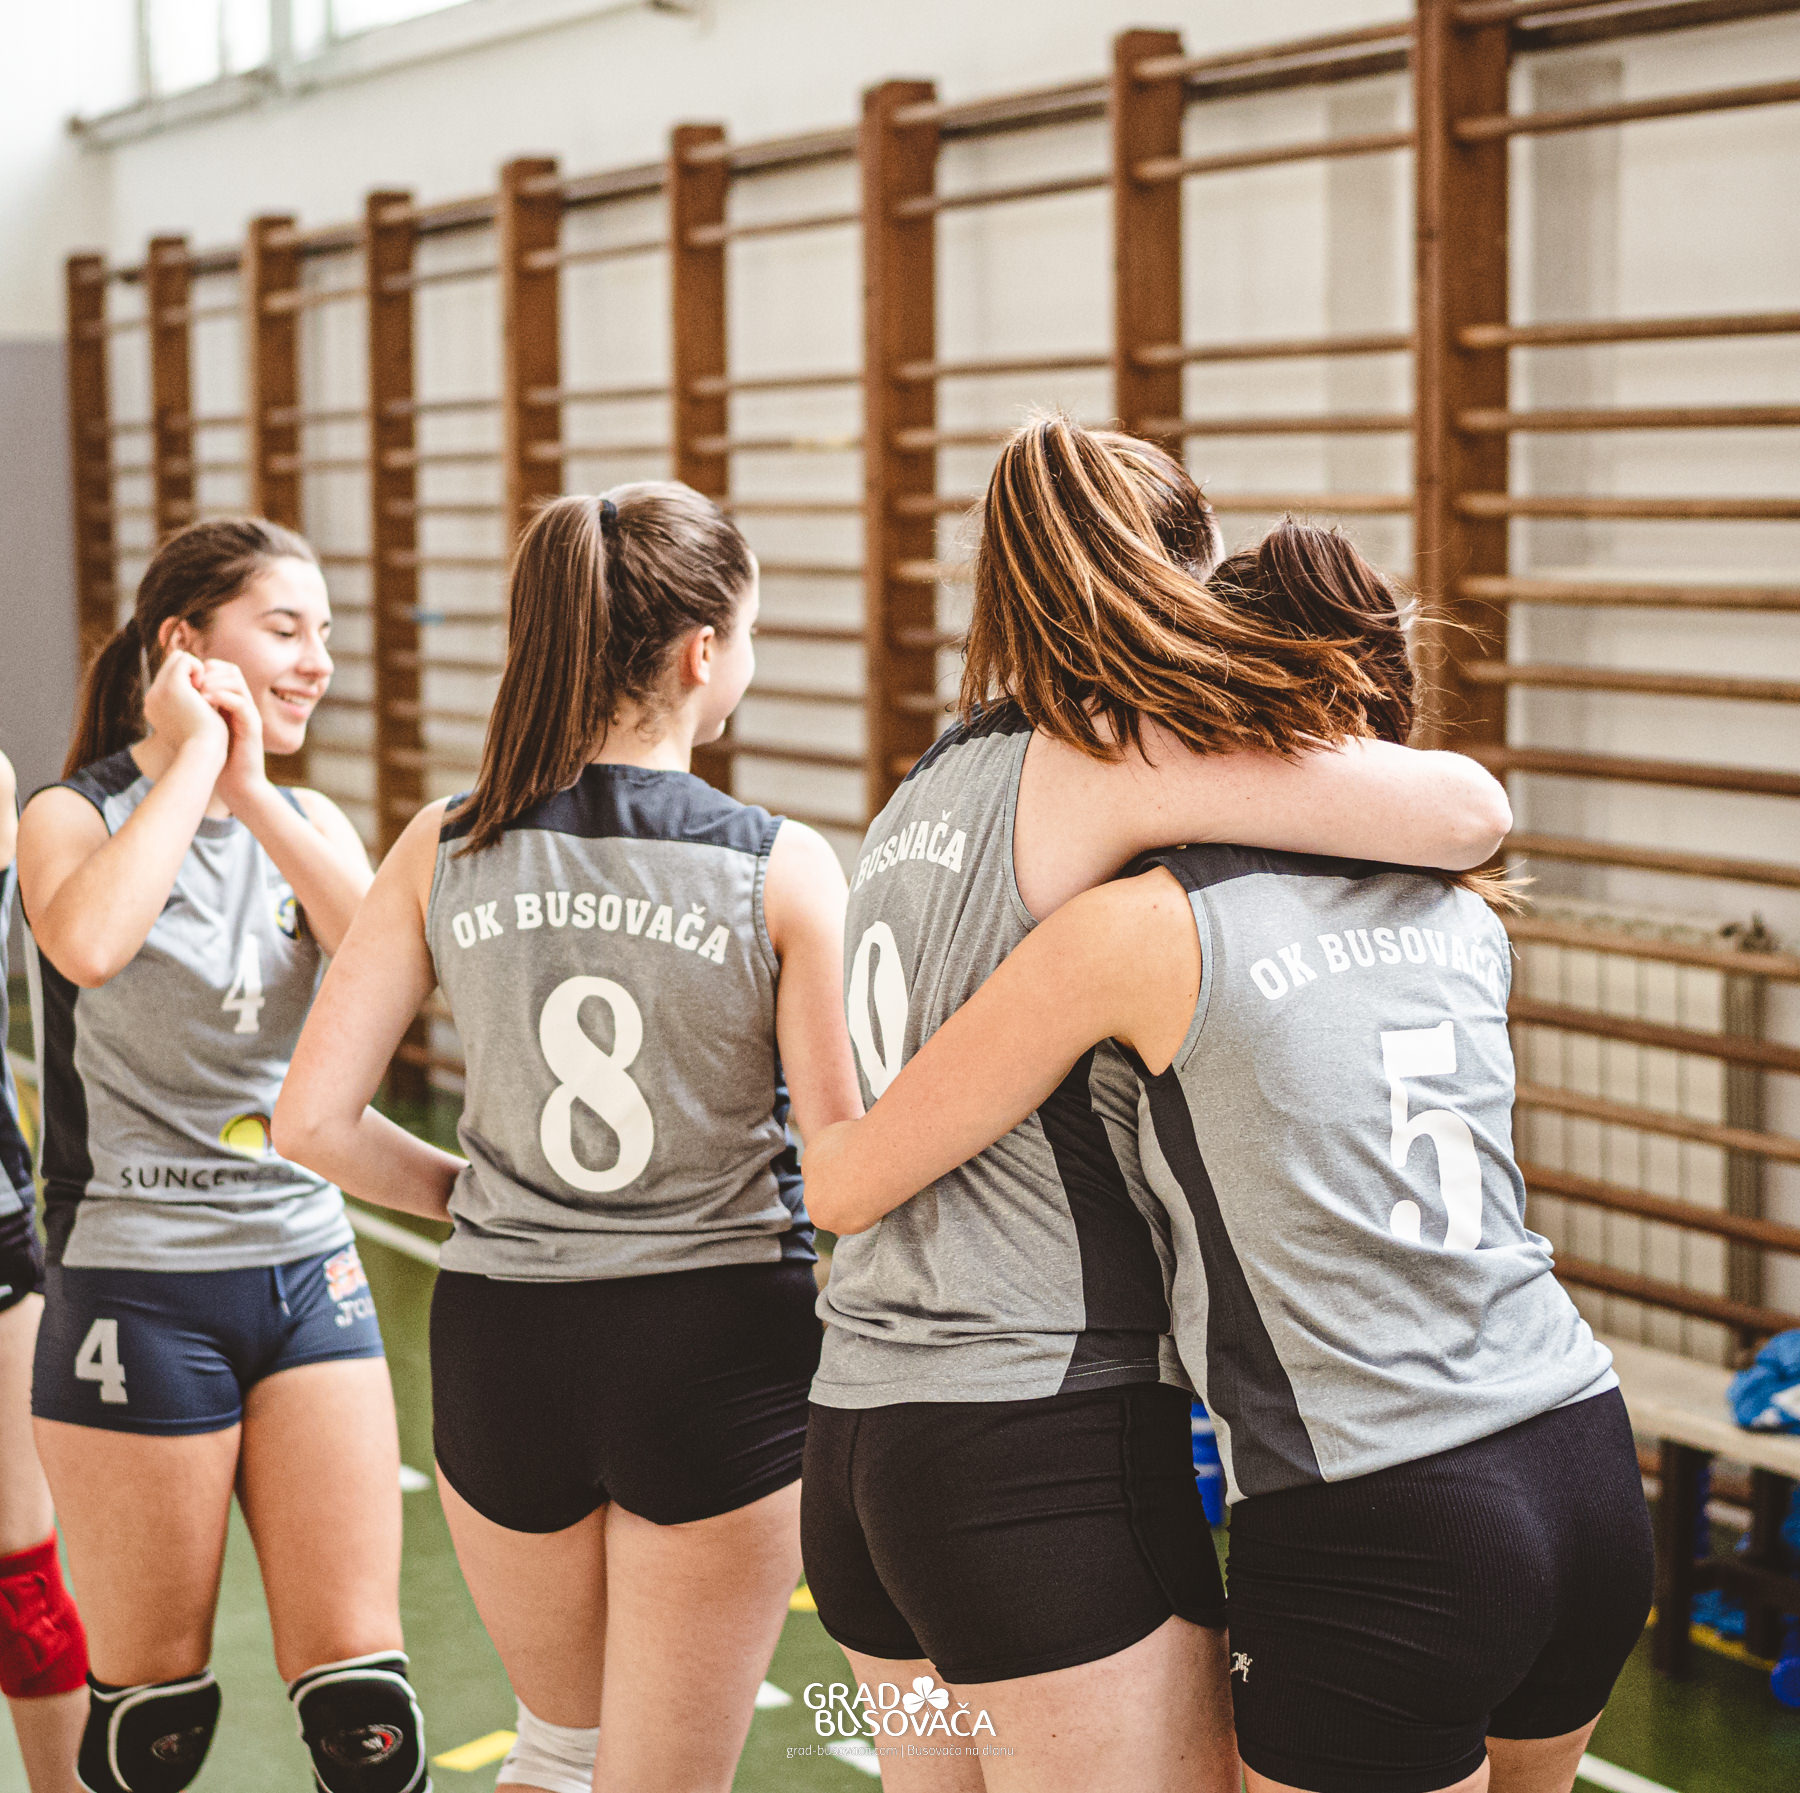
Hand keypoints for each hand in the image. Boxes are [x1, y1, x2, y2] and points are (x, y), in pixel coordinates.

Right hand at [142, 650, 227, 766]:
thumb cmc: (205, 742)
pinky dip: (199, 668)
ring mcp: (159, 690)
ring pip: (177, 658)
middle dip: (190, 671)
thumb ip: (192, 704)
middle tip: (203, 692)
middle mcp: (152, 697)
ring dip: (194, 669)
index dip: (188, 678)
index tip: (201, 696)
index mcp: (155, 706)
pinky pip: (185, 659)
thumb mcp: (196, 720)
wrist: (202, 752)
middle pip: (171, 663)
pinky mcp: (173, 685)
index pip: (168, 676)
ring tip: (203, 692)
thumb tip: (201, 692)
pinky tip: (205, 688)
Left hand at [197, 660, 268, 815]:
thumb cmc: (219, 763)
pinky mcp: (253, 727)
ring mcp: (249, 715)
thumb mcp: (202, 732)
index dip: (203, 669)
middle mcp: (243, 705)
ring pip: (237, 681)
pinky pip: (240, 702)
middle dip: (208, 672)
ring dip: (213, 682)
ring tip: (197, 693)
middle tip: (192, 684)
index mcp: (231, 704)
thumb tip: (168, 698)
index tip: (187, 681)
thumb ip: (193, 713)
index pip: (222, 670)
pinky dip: (221, 698)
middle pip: (231, 670)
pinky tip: (204, 703)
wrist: (238, 787)